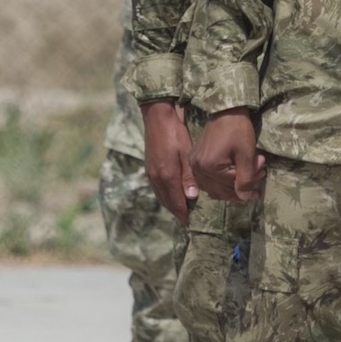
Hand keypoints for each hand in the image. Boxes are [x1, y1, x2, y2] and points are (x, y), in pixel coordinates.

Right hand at [141, 100, 197, 223]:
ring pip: (161, 196)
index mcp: (166, 175)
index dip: (183, 214)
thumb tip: (191, 197)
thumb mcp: (186, 153)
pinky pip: (157, 188)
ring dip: (171, 204)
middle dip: (177, 212)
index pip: (176, 202)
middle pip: (167, 202)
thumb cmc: (175, 133)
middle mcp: (156, 178)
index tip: (190, 223)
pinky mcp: (149, 168)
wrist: (157, 118)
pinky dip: (165, 195)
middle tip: (187, 219)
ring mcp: (150, 173)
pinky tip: (171, 194)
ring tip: (181, 210)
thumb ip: (188, 176)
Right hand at [192, 109, 264, 201]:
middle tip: (259, 174)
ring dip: (232, 185)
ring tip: (249, 175)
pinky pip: (207, 180)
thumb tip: (245, 198)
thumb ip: (246, 178)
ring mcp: (194, 165)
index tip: (263, 171)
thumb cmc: (238, 129)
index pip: (232, 185)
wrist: (226, 112)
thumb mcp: (246, 154)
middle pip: (222, 189)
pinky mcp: (194, 161)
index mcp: (209, 167)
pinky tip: (232, 178)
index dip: (251, 181)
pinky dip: (221, 183)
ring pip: (214, 188)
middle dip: (243, 184)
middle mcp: (197, 169)